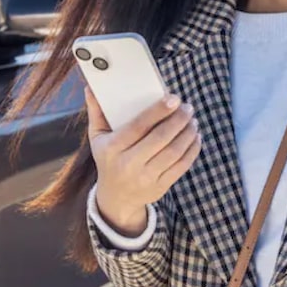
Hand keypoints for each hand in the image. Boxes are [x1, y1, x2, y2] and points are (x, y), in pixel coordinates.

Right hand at [85, 86, 201, 235]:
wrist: (116, 198)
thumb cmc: (108, 159)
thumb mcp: (97, 138)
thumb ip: (96, 112)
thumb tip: (91, 88)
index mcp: (112, 148)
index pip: (138, 126)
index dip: (158, 111)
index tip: (174, 98)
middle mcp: (128, 164)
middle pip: (161, 138)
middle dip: (179, 120)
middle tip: (187, 107)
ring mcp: (146, 178)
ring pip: (174, 151)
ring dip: (188, 133)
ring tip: (192, 120)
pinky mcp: (160, 187)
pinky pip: (182, 165)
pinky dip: (192, 149)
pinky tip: (195, 137)